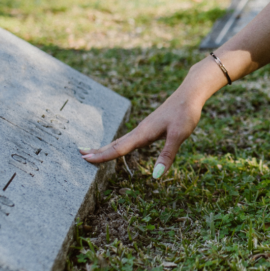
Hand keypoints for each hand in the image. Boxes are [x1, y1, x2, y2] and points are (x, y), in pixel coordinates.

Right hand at [80, 92, 202, 178]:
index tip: (85, 160)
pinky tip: (119, 145)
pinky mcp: (149, 126)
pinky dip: (118, 143)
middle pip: (115, 143)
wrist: (190, 94)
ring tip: (93, 153)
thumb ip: (167, 155)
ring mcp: (144, 128)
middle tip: (80, 156)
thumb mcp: (179, 136)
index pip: (119, 148)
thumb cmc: (185, 113)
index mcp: (143, 133)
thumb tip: (156, 176)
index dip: (102, 156)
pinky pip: (129, 138)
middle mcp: (140, 130)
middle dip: (98, 151)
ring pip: (121, 140)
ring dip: (106, 147)